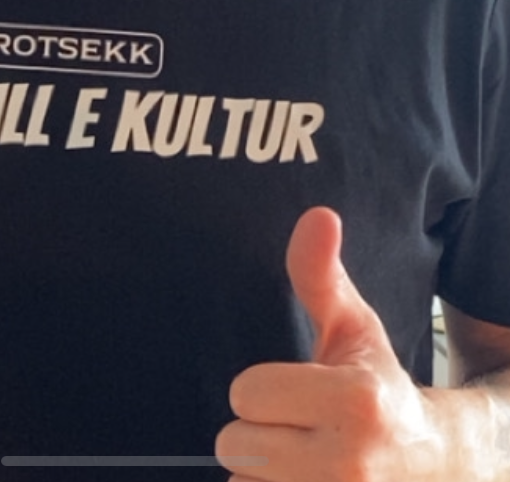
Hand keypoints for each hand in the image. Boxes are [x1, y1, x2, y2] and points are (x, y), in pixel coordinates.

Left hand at [215, 206, 442, 479]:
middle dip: (259, 432)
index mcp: (355, 400)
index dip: (262, 388)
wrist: (435, 465)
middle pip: (236, 445)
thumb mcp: (354, 328)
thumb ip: (320, 276)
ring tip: (303, 459)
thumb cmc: (379, 388)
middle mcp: (349, 463)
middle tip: (298, 426)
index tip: (294, 390)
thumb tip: (318, 216)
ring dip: (263, 473)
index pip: (247, 393)